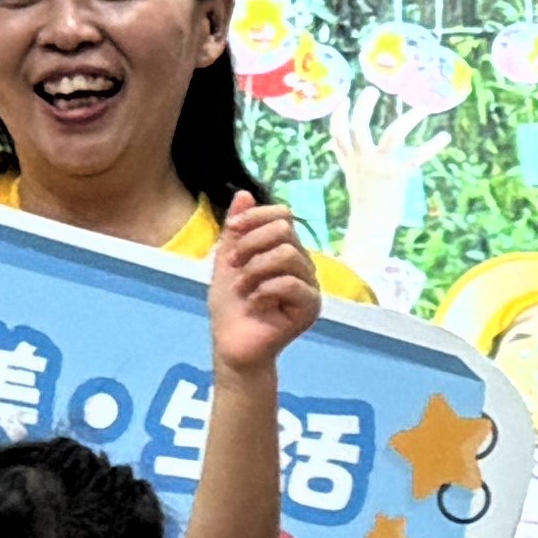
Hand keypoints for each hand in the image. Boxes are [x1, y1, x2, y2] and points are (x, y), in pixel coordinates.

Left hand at [211, 195, 320, 373]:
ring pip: (288, 254)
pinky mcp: (311, 307)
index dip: (255, 217)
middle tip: (234, 265)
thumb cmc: (230, 306)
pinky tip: (255, 302)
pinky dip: (265, 290)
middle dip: (252, 244)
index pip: (282, 215)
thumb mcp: (226, 259)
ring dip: (256, 269)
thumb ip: (237, 228)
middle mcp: (302, 263)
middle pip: (284, 230)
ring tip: (243, 287)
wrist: (231, 344)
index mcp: (284, 249)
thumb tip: (244, 193)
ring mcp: (309, 285)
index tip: (232, 230)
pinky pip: (291, 283)